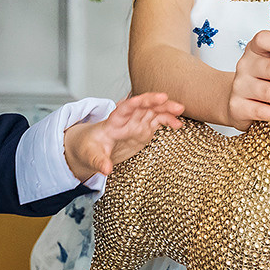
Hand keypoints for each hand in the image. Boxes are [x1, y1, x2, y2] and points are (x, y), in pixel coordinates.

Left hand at [64, 92, 184, 179]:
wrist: (92, 146)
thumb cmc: (90, 147)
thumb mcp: (91, 155)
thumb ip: (99, 161)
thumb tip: (106, 170)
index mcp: (113, 121)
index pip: (125, 108)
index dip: (136, 102)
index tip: (147, 100)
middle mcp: (128, 118)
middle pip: (143, 105)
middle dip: (156, 101)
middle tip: (170, 102)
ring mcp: (137, 122)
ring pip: (153, 110)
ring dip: (166, 108)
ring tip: (180, 110)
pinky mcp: (144, 128)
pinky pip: (158, 121)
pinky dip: (168, 120)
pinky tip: (177, 125)